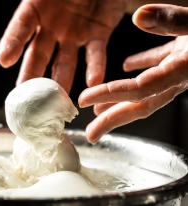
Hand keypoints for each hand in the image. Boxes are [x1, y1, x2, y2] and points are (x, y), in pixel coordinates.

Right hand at [0, 0, 128, 93]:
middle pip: (39, 55)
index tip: (4, 60)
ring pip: (65, 62)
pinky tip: (93, 83)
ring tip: (59, 100)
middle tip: (27, 98)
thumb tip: (24, 15)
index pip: (21, 27)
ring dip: (62, 81)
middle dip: (32, 76)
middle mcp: (53, 26)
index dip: (12, 43)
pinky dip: (95, 68)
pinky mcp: (97, 36)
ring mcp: (74, 34)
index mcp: (38, 7)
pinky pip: (95, 54)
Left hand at [78, 4, 187, 143]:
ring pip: (143, 94)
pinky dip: (138, 70)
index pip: (136, 91)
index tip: (84, 101)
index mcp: (179, 72)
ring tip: (98, 110)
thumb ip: (173, 20)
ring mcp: (177, 72)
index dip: (108, 96)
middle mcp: (175, 79)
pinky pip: (155, 69)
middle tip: (90, 133)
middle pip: (138, 106)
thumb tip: (140, 16)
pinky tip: (125, 67)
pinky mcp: (180, 59)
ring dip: (120, 103)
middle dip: (112, 121)